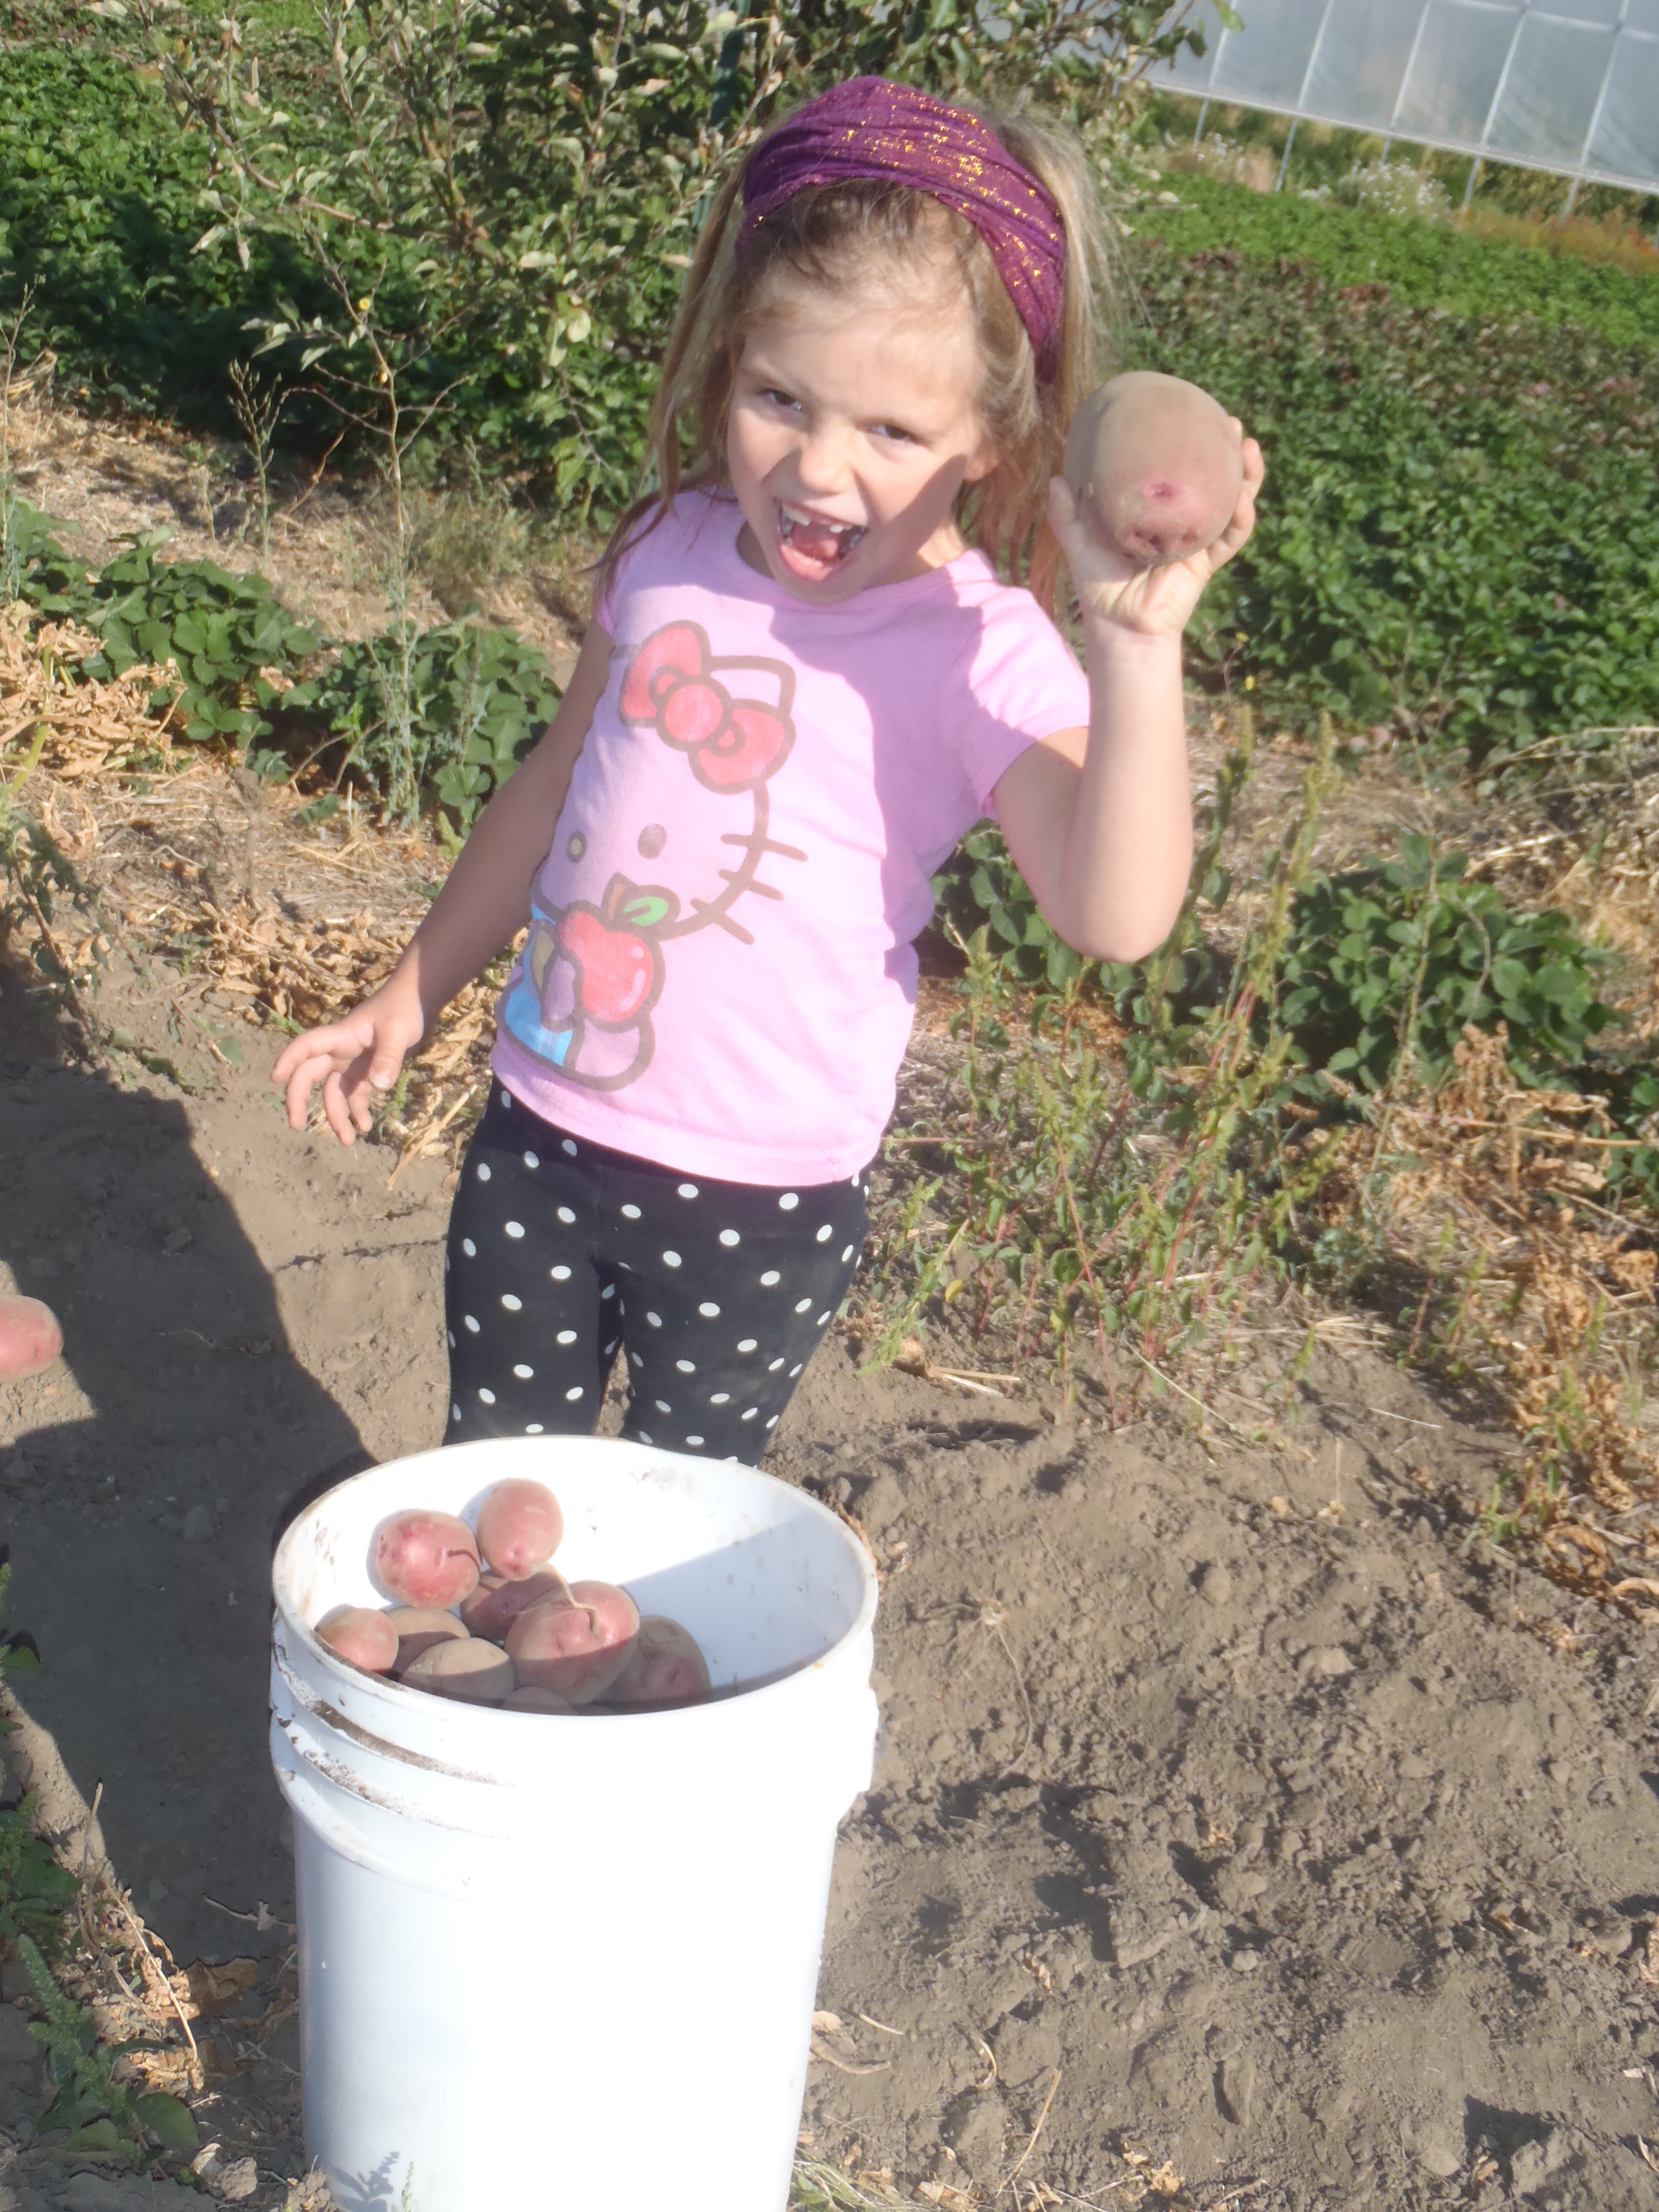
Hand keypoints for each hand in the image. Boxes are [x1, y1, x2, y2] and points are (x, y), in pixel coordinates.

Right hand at [270, 972, 427, 1145]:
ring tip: (347, 1140)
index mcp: (341, 1037)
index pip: (306, 1047)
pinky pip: (355, 1093)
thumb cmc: (404, 1008)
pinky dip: (357, 1109)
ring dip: (336, 1115)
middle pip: (309, 1075)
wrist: (418, 1000)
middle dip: (299, 1099)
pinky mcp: (367, 1069)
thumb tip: (378, 1086)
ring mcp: (352, 1061)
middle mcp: (340, 1051)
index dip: (288, 1060)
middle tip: (297, 1125)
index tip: (275, 1078)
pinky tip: (365, 1125)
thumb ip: (388, 1057)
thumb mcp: (398, 1032)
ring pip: (333, 1091)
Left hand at [1048, 427, 1264, 640]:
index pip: (1179, 471)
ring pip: (1233, 503)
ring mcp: (1198, 540)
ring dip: (1248, 476)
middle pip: (1216, 480)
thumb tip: (1057, 477)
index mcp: (1157, 511)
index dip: (1191, 444)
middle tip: (1234, 424)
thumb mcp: (1079, 543)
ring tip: (1249, 449)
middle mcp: (1182, 521)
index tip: (1194, 413)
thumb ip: (1067, 514)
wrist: (1117, 627)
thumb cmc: (1098, 586)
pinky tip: (1244, 500)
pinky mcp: (1206, 564)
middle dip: (1230, 451)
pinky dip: (1241, 520)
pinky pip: (1231, 539)